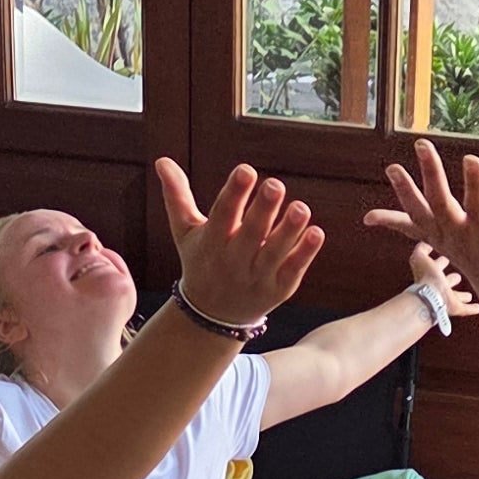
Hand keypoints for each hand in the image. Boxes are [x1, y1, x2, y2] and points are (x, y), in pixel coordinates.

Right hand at [156, 158, 323, 325]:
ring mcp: (257, 277)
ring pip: (274, 253)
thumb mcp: (185, 232)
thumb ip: (177, 196)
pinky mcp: (278, 289)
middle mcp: (234, 261)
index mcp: (211, 243)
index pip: (222, 215)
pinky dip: (304, 254)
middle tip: (276, 185)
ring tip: (301, 208)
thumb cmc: (201, 262)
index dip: (234, 193)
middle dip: (263, 210)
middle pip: (250, 234)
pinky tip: (316, 233)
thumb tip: (162, 160)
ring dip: (288, 231)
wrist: (212, 317)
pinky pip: (292, 270)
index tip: (246, 171)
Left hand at [364, 139, 478, 299]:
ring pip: (420, 215)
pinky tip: (368, 218)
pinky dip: (391, 222)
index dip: (474, 184)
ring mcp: (444, 239)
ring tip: (391, 168)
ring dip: (404, 192)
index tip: (470, 158)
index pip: (477, 207)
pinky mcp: (437, 240)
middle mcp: (459, 236)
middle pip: (441, 204)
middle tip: (421, 144)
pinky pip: (410, 229)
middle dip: (431, 174)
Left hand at [407, 242, 478, 320]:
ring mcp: (446, 299)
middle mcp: (438, 288)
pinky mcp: (455, 309)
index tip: (445, 259)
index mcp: (431, 275)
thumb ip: (422, 249)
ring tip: (469, 295)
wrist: (430, 296)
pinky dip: (471, 309)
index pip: (436, 268)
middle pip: (445, 283)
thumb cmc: (425, 277)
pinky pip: (465, 309)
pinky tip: (478, 308)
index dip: (439, 264)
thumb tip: (427, 243)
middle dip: (451, 280)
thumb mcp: (420, 257)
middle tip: (457, 277)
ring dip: (461, 296)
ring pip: (455, 297)